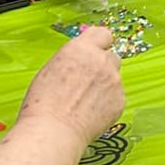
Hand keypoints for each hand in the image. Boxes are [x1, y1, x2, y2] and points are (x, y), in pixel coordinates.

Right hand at [18, 26, 125, 144]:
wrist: (53, 131)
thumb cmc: (44, 104)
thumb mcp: (51, 69)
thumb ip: (73, 59)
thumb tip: (80, 59)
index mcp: (81, 49)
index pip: (102, 34)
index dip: (98, 43)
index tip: (95, 49)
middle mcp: (101, 61)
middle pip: (110, 56)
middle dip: (102, 66)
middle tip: (87, 81)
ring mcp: (114, 81)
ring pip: (114, 77)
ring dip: (105, 84)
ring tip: (84, 100)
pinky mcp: (120, 100)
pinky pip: (117, 96)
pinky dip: (108, 102)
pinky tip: (90, 111)